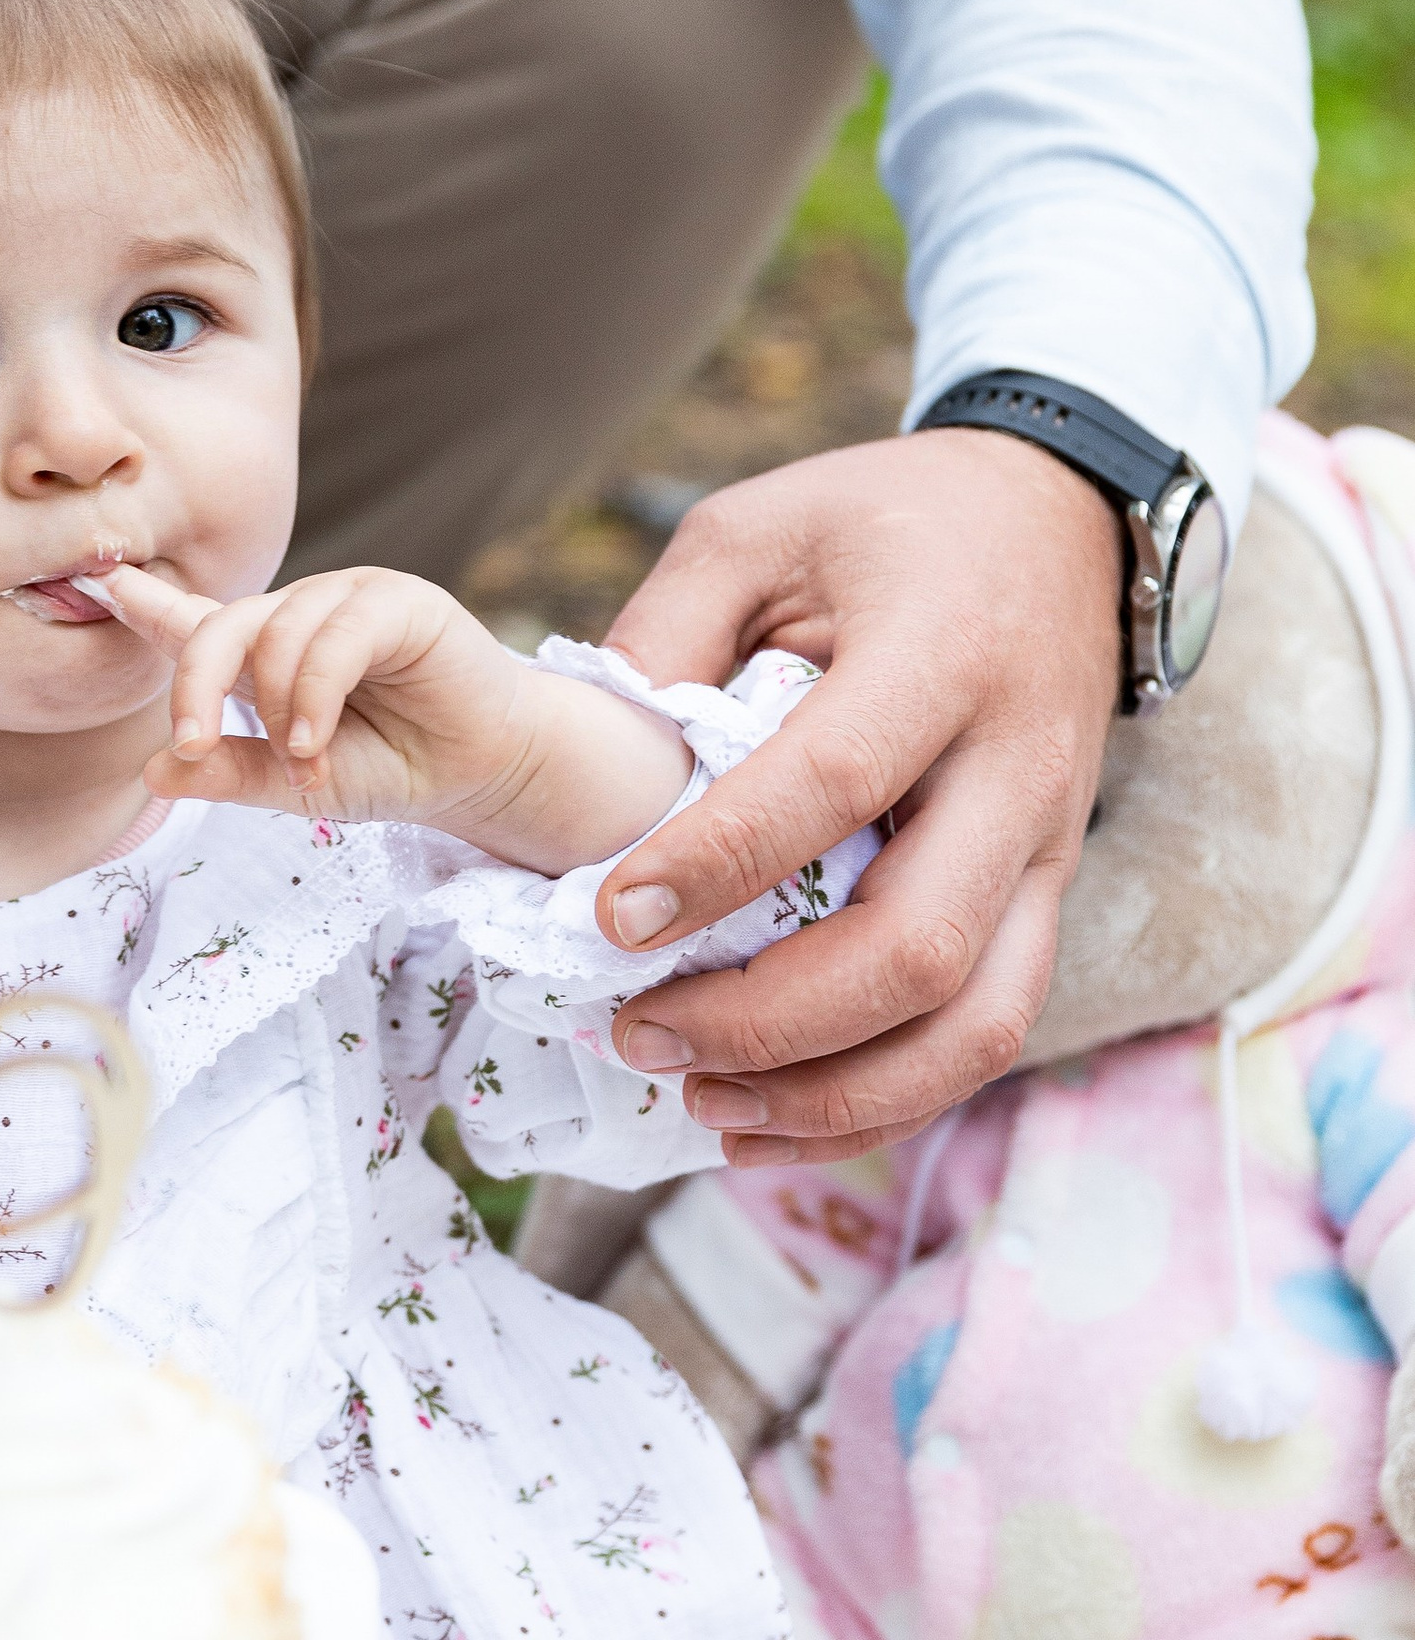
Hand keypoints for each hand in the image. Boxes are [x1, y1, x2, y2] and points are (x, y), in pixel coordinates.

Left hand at [96, 560, 689, 871]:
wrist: (483, 770)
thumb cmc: (392, 768)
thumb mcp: (295, 783)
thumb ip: (230, 772)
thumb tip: (154, 772)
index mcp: (266, 654)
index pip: (191, 621)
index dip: (140, 601)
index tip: (94, 577)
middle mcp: (298, 616)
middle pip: (218, 627)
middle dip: (191, 687)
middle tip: (190, 745)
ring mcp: (346, 600)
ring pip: (274, 633)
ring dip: (278, 711)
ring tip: (304, 766)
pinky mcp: (395, 601)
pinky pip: (331, 635)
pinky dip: (313, 694)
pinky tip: (315, 742)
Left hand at [594, 431, 1118, 1161]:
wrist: (1058, 523)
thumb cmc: (886, 525)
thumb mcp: (756, 528)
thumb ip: (664, 633)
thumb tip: (582, 779)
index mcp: (942, 654)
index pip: (832, 783)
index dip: (717, 866)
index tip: (608, 920)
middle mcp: (1016, 769)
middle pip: (916, 946)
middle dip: (767, 1021)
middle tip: (637, 1033)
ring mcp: (1048, 849)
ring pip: (972, 1025)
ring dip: (833, 1094)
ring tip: (701, 1105)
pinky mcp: (1046, 899)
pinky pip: (984, 1034)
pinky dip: (880, 1101)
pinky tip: (769, 1117)